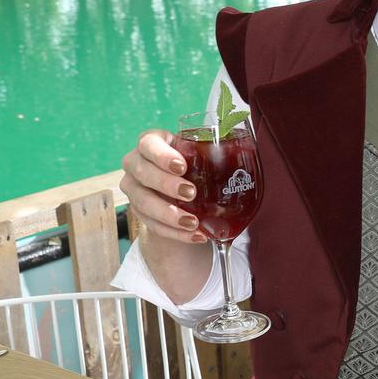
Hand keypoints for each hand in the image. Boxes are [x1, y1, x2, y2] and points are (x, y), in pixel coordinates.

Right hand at [119, 129, 204, 243]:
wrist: (180, 188)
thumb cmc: (192, 163)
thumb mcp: (198, 154)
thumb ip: (212, 153)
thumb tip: (244, 156)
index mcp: (151, 142)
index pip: (148, 144)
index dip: (161, 155)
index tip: (181, 166)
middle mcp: (135, 163)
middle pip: (142, 173)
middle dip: (166, 185)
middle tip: (191, 193)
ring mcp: (133, 189)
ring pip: (143, 202)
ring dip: (169, 214)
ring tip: (193, 222)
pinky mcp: (138, 212)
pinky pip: (152, 225)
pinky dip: (175, 233)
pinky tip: (196, 236)